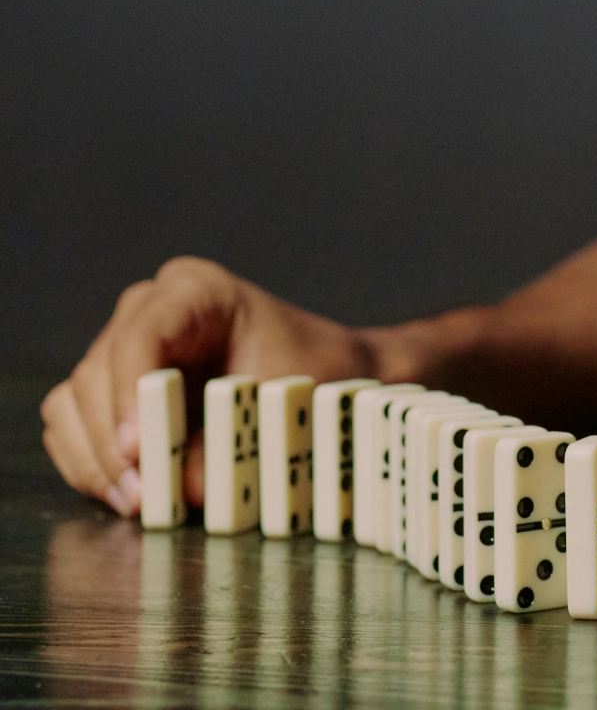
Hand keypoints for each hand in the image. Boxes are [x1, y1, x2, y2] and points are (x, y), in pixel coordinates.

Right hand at [40, 256, 378, 517]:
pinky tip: (124, 495)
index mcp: (195, 291)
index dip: (130, 393)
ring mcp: (122, 344)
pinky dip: (90, 463)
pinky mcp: (110, 384)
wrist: (326, 370)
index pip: (142, 335)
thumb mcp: (286, 399)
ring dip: (96, 459)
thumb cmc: (313, 371)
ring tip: (134, 502)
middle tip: (139, 494)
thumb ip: (234, 437)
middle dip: (111, 440)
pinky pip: (73, 424)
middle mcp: (149, 308)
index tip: (136, 449)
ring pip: (75, 401)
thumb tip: (183, 486)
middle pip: (99, 371)